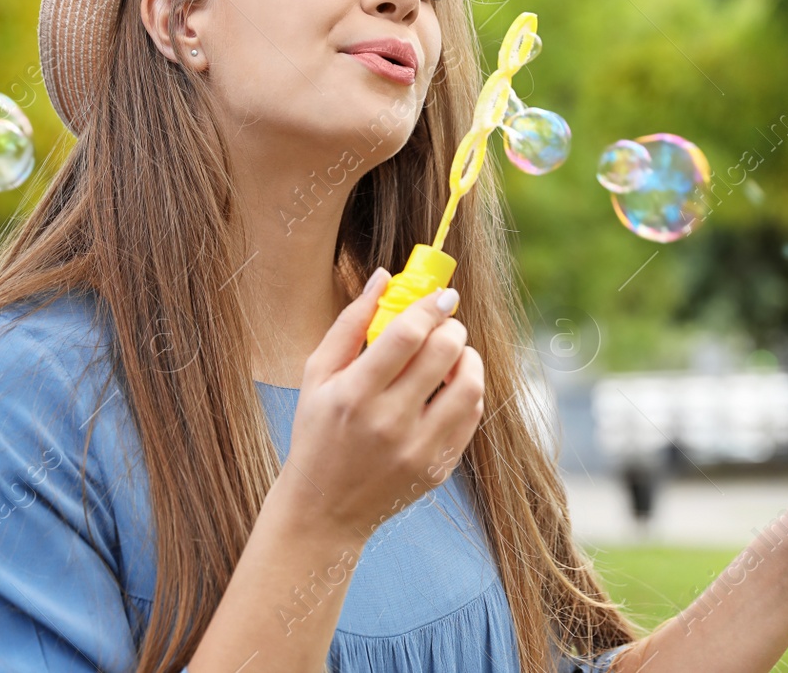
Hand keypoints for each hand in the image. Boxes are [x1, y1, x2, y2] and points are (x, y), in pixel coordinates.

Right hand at [279, 268, 484, 540]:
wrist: (324, 510)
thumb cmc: (316, 433)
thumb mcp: (317, 377)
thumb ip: (349, 325)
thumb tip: (383, 278)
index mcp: (353, 395)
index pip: (406, 336)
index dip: (429, 307)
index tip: (442, 296)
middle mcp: (388, 423)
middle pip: (443, 354)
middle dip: (452, 328)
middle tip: (445, 324)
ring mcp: (417, 449)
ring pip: (468, 386)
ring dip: (468, 358)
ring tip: (454, 353)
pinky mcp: (437, 468)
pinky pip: (471, 418)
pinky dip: (469, 392)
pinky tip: (451, 385)